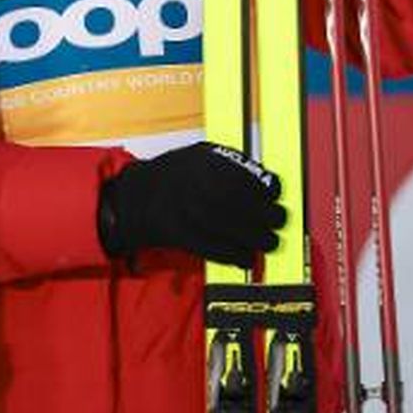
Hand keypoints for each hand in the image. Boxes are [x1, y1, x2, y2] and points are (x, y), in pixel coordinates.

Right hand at [97, 142, 284, 266]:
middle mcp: (195, 184)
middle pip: (243, 203)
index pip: (246, 175)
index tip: (276, 194)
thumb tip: (261, 179)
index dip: (267, 187)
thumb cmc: (170, 177)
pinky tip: (246, 256)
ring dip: (258, 238)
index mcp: (202, 162)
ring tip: (269, 242)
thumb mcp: (196, 155)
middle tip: (279, 220)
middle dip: (268, 215)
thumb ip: (228, 162)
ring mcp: (186, 210)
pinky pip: (215, 248)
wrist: (133, 199)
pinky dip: (235, 255)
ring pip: (231, 227)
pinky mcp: (181, 235)